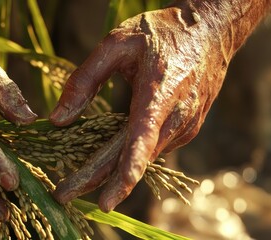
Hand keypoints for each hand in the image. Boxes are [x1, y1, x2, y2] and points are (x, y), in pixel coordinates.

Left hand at [50, 6, 230, 210]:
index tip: (105, 199)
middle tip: (62, 195)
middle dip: (99, 182)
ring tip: (75, 181)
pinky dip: (129, 155)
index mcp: (159, 92)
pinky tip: (107, 157)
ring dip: (111, 171)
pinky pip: (154, 148)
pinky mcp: (187, 129)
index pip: (142, 139)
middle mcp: (177, 115)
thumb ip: (85, 80)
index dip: (125, 171)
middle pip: (135, 158)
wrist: (211, 30)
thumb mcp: (116, 43)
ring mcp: (185, 125)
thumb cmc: (161, 32)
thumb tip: (59, 118)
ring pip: (144, 156)